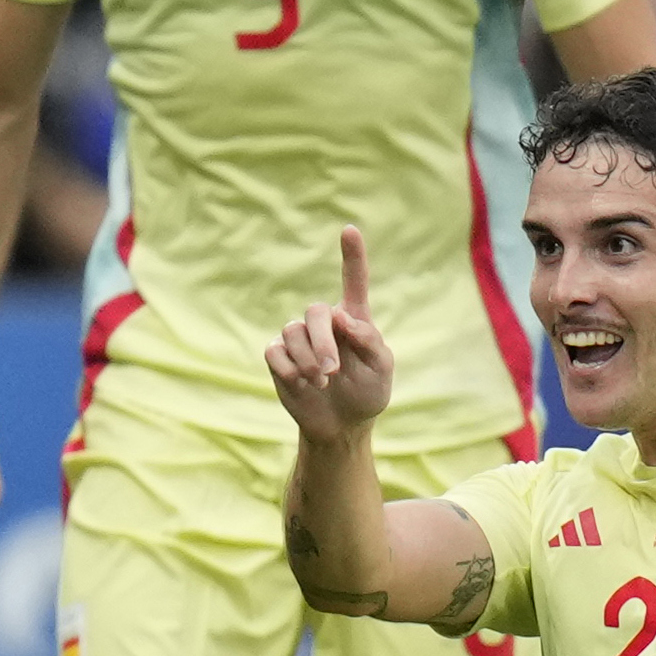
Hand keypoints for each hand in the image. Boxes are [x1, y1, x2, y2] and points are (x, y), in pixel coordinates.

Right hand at [267, 225, 396, 438]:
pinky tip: (302, 384)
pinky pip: (274, 351)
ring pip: (292, 333)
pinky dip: (289, 370)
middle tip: (332, 371)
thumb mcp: (381, 369)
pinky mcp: (279, 356)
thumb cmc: (368, 393)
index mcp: (354, 319)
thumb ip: (368, 340)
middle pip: (314, 313)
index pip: (354, 281)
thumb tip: (341, 317)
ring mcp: (299, 338)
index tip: (350, 230)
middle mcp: (325, 323)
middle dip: (322, 343)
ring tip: (322, 382)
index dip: (352, 256)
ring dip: (308, 360)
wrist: (342, 425)